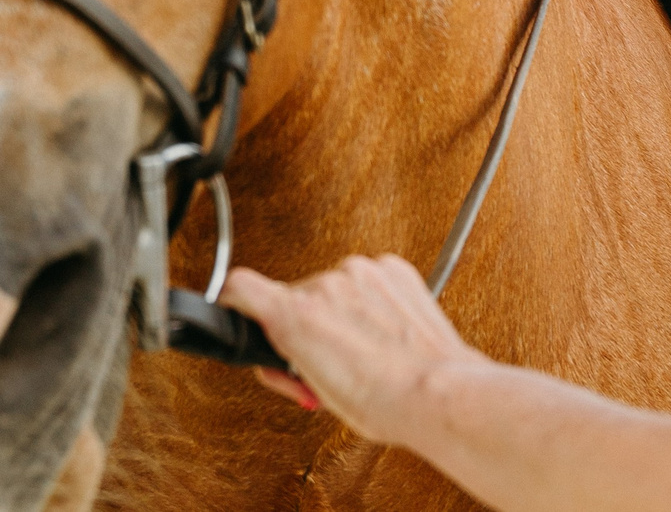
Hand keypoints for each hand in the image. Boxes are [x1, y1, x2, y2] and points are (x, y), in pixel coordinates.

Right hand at [220, 255, 483, 445]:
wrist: (436, 391)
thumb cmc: (382, 402)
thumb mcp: (313, 390)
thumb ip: (287, 356)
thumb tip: (281, 345)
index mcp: (296, 316)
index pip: (240, 287)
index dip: (234, 301)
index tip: (237, 309)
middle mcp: (326, 284)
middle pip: (294, 298)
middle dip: (303, 327)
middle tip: (321, 363)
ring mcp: (361, 272)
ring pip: (334, 290)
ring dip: (340, 314)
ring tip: (362, 352)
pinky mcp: (391, 268)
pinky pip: (366, 281)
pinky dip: (370, 302)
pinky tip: (381, 333)